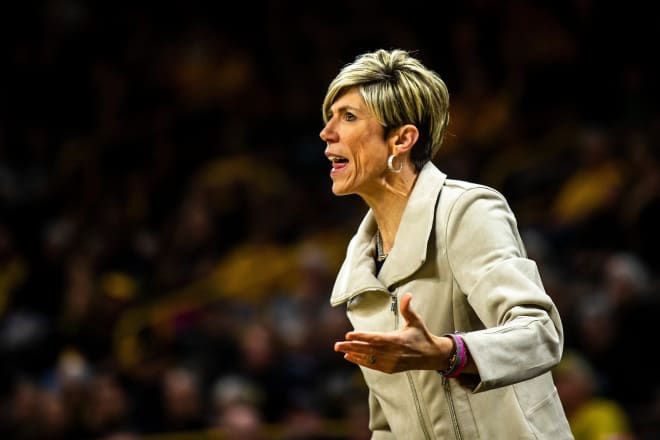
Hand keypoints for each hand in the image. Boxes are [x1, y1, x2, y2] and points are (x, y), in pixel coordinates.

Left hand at [334, 292, 450, 372]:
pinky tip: (350, 357)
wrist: (431, 356)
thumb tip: (408, 294)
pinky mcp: (389, 368)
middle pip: (367, 349)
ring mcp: (390, 362)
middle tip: (336, 345)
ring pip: (368, 358)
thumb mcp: (415, 321)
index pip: (375, 338)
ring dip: (353, 354)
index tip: (348, 334)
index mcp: (396, 340)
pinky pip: (372, 365)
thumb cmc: (421, 335)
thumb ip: (408, 308)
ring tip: (340, 349)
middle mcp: (391, 353)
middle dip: (351, 346)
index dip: (361, 337)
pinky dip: (360, 361)